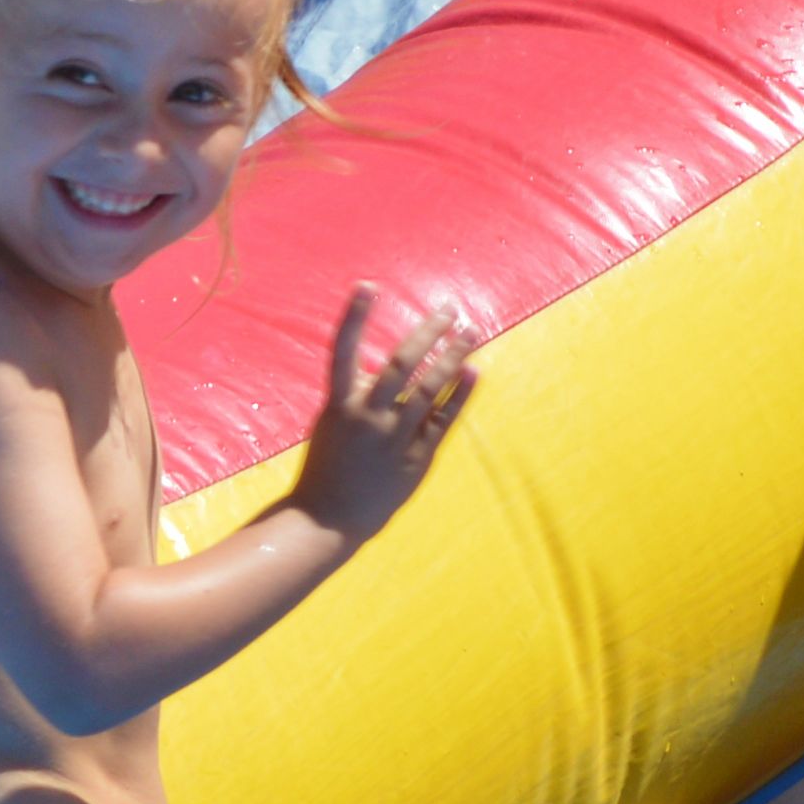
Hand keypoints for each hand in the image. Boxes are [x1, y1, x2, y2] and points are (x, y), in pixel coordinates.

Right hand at [289, 288, 481, 539]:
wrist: (329, 519)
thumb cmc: (328, 466)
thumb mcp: (331, 423)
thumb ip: (356, 394)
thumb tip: (381, 365)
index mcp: (339, 404)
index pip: (342, 351)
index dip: (354, 317)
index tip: (368, 284)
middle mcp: (368, 416)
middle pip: (401, 363)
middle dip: (427, 332)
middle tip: (449, 308)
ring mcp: (394, 436)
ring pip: (430, 387)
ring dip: (453, 355)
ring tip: (471, 330)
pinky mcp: (417, 456)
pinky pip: (444, 418)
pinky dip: (460, 393)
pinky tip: (475, 370)